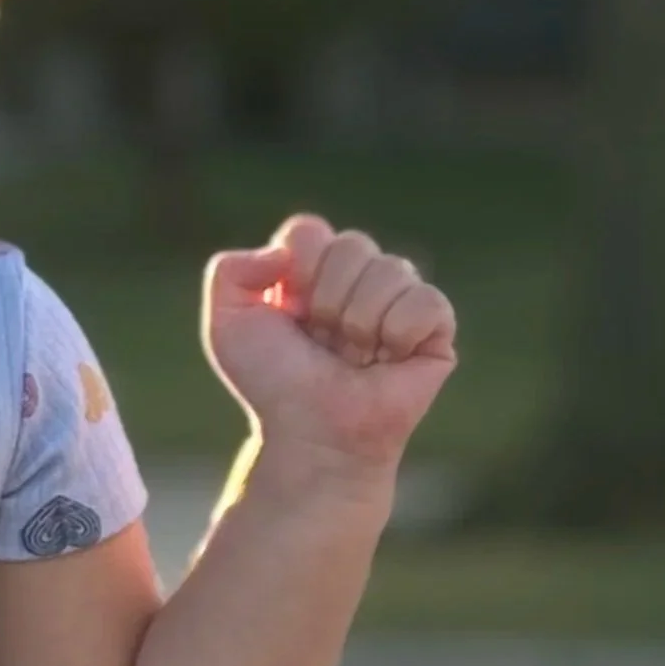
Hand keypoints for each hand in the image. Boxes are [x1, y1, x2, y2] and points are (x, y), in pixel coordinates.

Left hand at [203, 212, 457, 472]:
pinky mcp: (436, 326)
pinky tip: (387, 360)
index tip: (287, 314)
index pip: (308, 232)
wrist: (311, 434)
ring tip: (352, 358)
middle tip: (321, 342)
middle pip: (351, 244)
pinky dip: (398, 333)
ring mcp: (399, 298)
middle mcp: (359, 277)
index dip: (295, 273)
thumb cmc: (273, 384)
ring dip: (358, 322)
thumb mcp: (228, 325)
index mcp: (313, 269)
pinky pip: (424, 300)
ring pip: (389, 268)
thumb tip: (284, 251)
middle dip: (326, 300)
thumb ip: (229, 270)